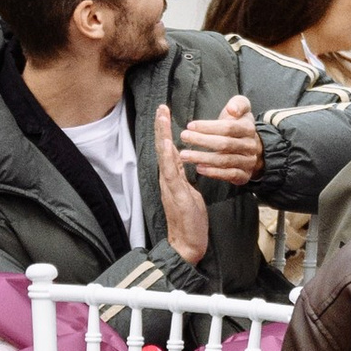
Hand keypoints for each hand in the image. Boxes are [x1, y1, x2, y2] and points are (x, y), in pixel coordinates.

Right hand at [152, 105, 210, 265]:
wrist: (187, 244)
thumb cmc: (190, 221)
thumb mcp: (190, 193)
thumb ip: (183, 178)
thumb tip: (183, 164)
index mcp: (172, 178)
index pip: (168, 149)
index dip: (165, 131)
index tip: (164, 114)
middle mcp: (167, 179)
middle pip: (163, 148)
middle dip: (161, 126)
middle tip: (160, 107)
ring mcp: (170, 186)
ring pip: (164, 155)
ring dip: (163, 134)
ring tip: (162, 116)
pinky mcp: (176, 194)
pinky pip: (171, 172)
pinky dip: (168, 156)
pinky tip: (168, 143)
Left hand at [174, 94, 262, 187]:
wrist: (251, 147)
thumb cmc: (238, 125)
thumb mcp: (242, 108)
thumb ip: (238, 104)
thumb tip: (232, 109)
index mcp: (248, 128)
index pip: (228, 127)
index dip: (208, 127)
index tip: (190, 125)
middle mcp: (250, 146)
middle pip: (224, 144)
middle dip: (201, 140)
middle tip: (184, 137)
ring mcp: (248, 161)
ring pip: (224, 161)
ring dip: (202, 158)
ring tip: (184, 155)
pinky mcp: (244, 175)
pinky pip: (229, 175)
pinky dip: (213, 172)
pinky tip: (199, 168)